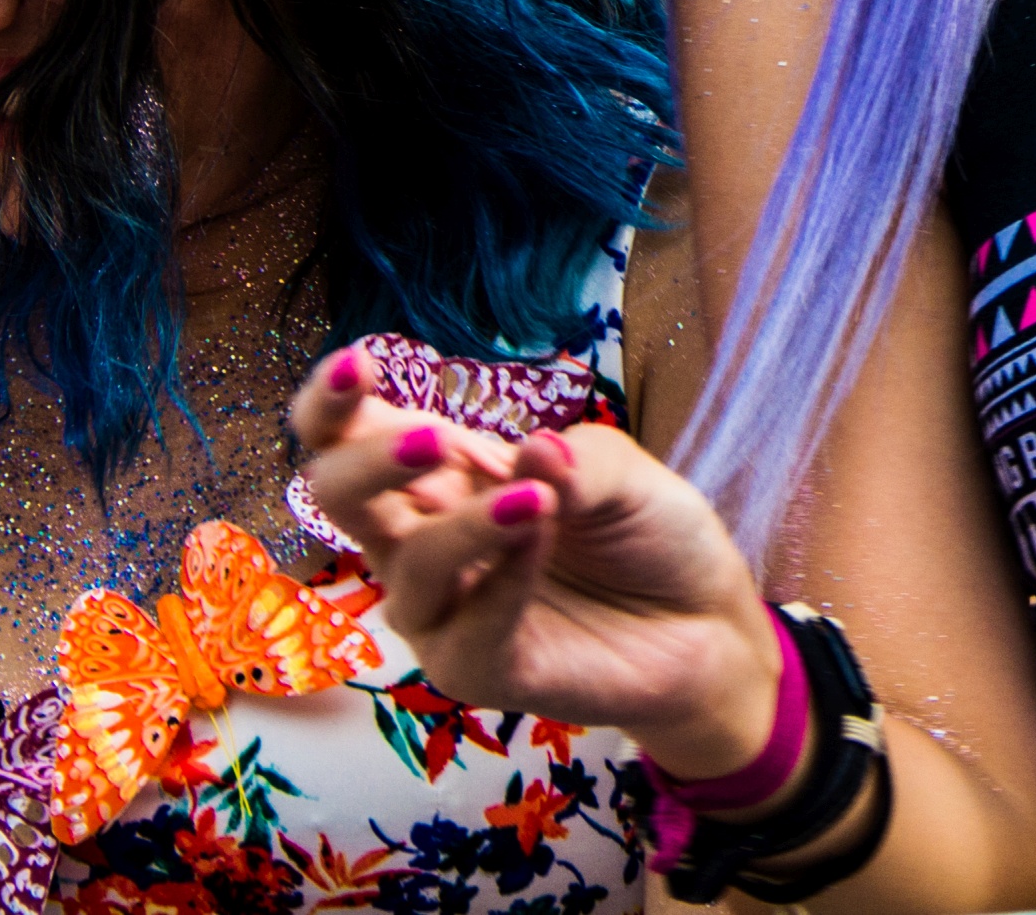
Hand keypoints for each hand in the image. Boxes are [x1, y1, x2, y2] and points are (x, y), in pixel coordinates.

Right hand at [291, 346, 785, 781]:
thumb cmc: (645, 533)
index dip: (331, 403)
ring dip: (465, 527)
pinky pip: (464, 633)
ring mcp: (441, 610)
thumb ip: (574, 458)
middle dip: (370, 459)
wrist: (705, 622)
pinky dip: (502, 583)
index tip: (354, 366)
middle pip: (336, 496)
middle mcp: (420, 539)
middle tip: (434, 440)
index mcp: (440, 474)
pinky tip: (540, 542)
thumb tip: (530, 450)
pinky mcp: (474, 671)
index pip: (348, 437)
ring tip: (536, 499)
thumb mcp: (623, 470)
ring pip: (409, 565)